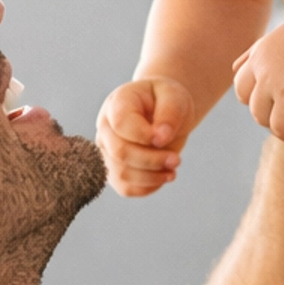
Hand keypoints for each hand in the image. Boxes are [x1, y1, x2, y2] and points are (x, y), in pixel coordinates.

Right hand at [96, 76, 197, 195]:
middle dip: (152, 161)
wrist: (164, 111)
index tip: (166, 136)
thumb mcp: (174, 97)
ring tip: (172, 170)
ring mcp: (107, 150)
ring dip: (152, 177)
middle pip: (120, 152)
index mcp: (118, 104)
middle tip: (177, 160)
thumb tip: (160, 138)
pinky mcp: (115, 169)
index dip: (144, 135)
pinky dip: (147, 188)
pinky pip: (125, 188)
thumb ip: (169, 113)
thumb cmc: (167, 100)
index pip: (121, 124)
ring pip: (122, 174)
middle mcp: (106, 128)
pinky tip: (163, 176)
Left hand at [233, 9, 283, 157]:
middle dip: (275, 119)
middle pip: (259, 114)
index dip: (259, 101)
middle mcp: (269, 75)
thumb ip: (256, 52)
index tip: (278, 103)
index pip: (242, 92)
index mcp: (261, 58)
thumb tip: (234, 68)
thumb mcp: (282, 34)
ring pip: (278, 130)